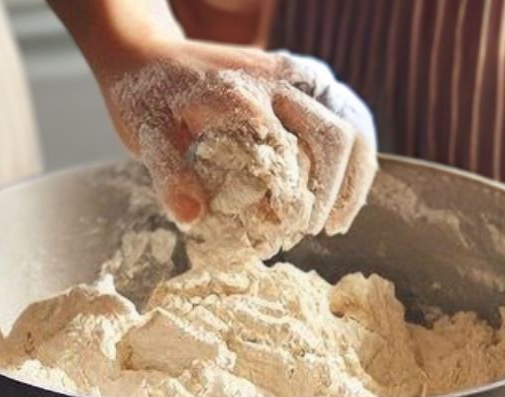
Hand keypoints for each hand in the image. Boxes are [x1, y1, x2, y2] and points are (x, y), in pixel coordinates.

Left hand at [99, 36, 376, 235]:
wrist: (150, 55)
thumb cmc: (147, 99)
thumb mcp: (146, 137)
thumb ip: (167, 176)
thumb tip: (191, 217)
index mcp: (242, 94)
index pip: (290, 152)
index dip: (291, 201)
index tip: (279, 233)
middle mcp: (277, 79)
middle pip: (334, 136)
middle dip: (328, 192)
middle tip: (307, 231)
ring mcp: (296, 74)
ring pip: (354, 122)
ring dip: (354, 177)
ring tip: (335, 222)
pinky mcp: (305, 78)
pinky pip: (352, 114)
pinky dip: (357, 156)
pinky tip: (345, 194)